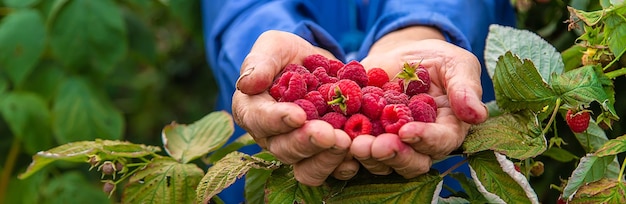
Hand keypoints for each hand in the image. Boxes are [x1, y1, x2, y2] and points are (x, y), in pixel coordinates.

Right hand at [232, 30, 359, 185]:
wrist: (315, 65)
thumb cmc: (286, 54)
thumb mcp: (273, 47)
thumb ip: (260, 62)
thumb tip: (247, 83)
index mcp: (252, 111)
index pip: (259, 120)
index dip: (278, 120)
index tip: (298, 115)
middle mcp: (271, 137)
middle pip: (284, 149)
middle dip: (307, 142)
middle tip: (329, 133)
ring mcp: (298, 150)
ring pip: (306, 168)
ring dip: (326, 159)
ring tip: (346, 143)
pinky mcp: (321, 155)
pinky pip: (331, 170)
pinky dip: (344, 166)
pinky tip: (357, 155)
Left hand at [352, 26, 488, 177]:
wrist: (401, 55)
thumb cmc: (436, 60)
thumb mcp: (455, 64)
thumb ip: (465, 88)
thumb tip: (478, 114)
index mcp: (448, 129)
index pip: (441, 142)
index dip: (425, 140)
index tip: (406, 131)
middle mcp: (421, 144)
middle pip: (412, 162)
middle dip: (394, 156)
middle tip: (375, 146)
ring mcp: (392, 144)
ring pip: (383, 163)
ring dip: (369, 156)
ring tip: (355, 145)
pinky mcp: (366, 137)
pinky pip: (356, 150)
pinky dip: (346, 148)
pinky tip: (338, 139)